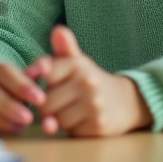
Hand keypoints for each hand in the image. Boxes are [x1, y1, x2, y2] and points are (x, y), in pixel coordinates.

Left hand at [24, 25, 151, 136]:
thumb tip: (57, 30)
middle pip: (46, 102)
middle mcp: (87, 82)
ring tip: (70, 111)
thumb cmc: (90, 80)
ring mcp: (94, 104)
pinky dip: (72, 129)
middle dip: (47, 106)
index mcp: (78, 64)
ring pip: (57, 119)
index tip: (37, 79)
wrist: (125, 101)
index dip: (37, 78)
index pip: (45, 72)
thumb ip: (64, 47)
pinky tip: (81, 121)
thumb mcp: (78, 61)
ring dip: (59, 120)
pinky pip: (70, 131)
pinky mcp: (98, 126)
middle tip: (57, 102)